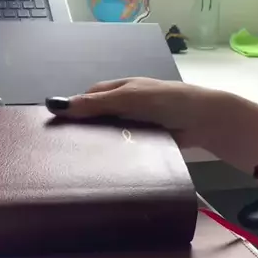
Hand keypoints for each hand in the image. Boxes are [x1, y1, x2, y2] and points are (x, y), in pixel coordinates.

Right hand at [47, 78, 220, 146]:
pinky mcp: (145, 144)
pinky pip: (125, 150)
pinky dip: (116, 156)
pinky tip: (103, 168)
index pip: (89, 97)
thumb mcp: (128, 98)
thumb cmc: (166, 101)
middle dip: (84, 130)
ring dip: (100, 145)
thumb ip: (96, 103)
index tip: (54, 125)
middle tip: (63, 148)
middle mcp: (126, 107)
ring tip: (78, 162)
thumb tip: (57, 104)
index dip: (73, 108)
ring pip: (110, 136)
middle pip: (98, 118)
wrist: (203, 121)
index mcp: (121, 89)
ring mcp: (136, 126)